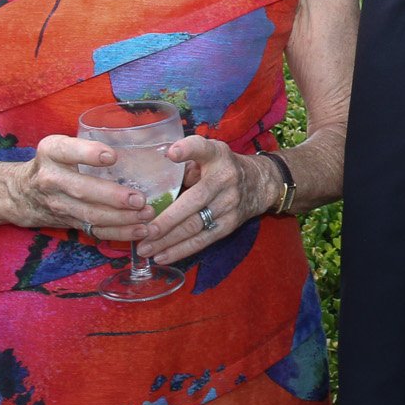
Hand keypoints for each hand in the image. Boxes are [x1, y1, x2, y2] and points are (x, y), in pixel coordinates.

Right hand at [5, 133, 152, 238]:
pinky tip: (139, 229)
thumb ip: (88, 142)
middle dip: (112, 197)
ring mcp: (59, 204)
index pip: (66, 151)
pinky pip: (95, 231)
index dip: (88, 154)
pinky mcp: (69, 222)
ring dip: (120, 218)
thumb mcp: (60, 146)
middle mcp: (51, 179)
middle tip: (139, 199)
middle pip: (81, 190)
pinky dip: (119, 233)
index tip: (112, 156)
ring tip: (145, 214)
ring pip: (90, 215)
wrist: (21, 193)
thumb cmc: (53, 163)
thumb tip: (140, 134)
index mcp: (51, 152)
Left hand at [139, 139, 276, 265]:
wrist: (260, 183)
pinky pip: (203, 240)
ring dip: (169, 240)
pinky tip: (163, 256)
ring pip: (196, 225)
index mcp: (217, 156)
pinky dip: (181, 250)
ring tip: (146, 248)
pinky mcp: (230, 224)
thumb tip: (157, 181)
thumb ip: (186, 163)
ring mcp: (229, 204)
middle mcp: (225, 179)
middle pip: (194, 200)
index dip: (188, 150)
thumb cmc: (222, 167)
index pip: (203, 149)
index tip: (171, 154)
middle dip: (168, 219)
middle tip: (145, 231)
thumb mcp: (209, 154)